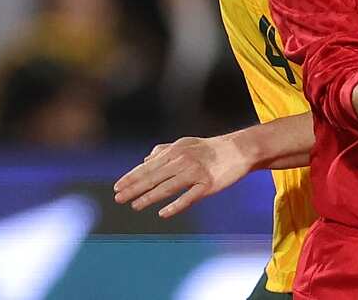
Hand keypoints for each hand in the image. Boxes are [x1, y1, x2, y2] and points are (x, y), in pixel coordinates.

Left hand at [112, 135, 250, 218]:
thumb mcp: (185, 143)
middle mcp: (183, 161)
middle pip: (154, 177)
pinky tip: (163, 213)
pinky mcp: (208, 185)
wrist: (239, 150)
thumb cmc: (210, 148)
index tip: (117, 187)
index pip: (148, 166)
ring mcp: (195, 173)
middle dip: (134, 188)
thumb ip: (164, 151)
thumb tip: (145, 159)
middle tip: (118, 198)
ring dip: (149, 197)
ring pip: (167, 188)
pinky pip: (189, 198)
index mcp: (175, 151)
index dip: (131, 177)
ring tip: (135, 206)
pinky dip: (175, 206)